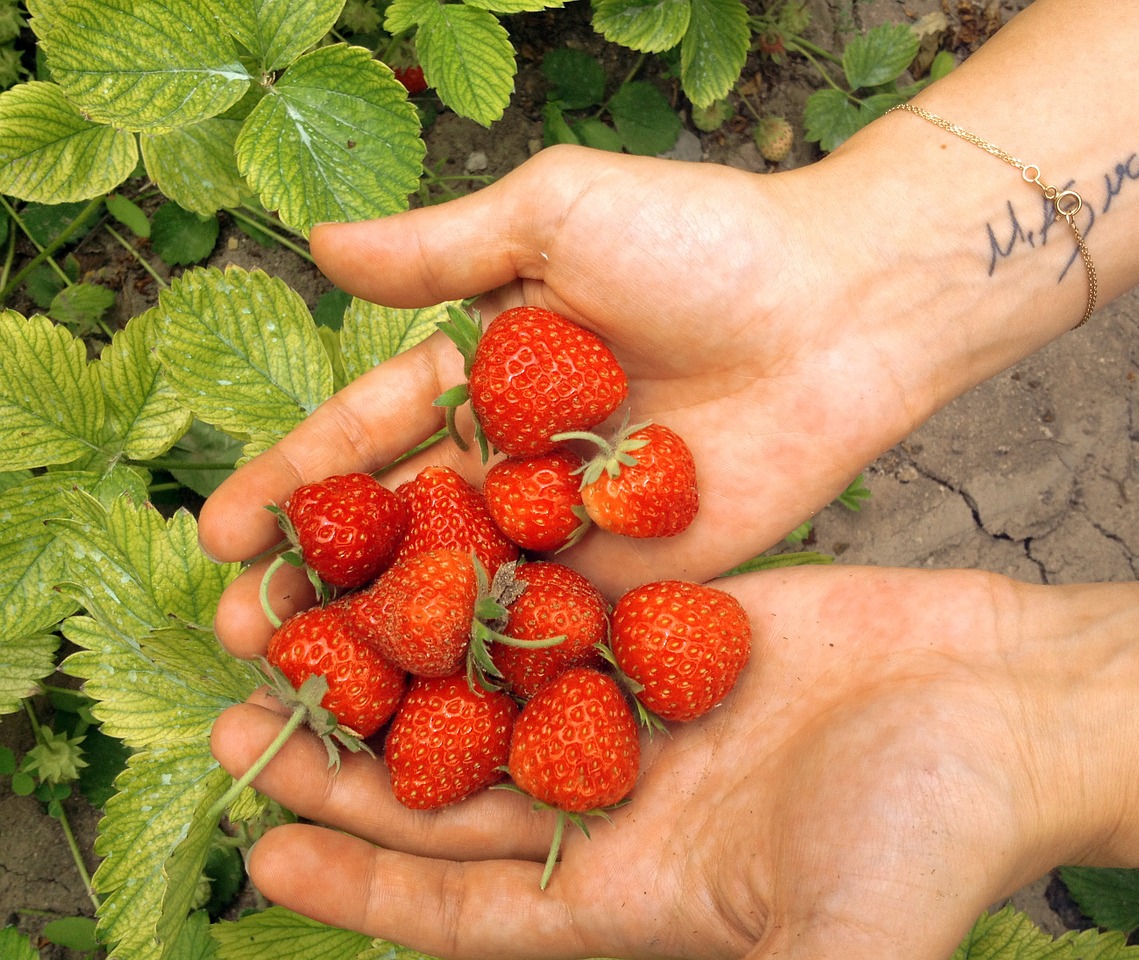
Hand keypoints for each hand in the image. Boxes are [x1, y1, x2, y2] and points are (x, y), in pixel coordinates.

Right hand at [198, 140, 1013, 655]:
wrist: (837, 310)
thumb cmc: (699, 242)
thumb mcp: (556, 214)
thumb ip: (442, 249)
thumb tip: (316, 248)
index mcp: (489, 372)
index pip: (371, 436)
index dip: (297, 482)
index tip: (222, 532)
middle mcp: (522, 457)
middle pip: (404, 529)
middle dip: (320, 578)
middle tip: (241, 630)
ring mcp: (576, 525)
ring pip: (466, 589)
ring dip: (386, 637)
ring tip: (302, 682)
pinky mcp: (639, 576)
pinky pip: (554, 625)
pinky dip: (491, 667)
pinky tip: (427, 712)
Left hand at [210, 565, 1138, 959]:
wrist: (1016, 704)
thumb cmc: (935, 834)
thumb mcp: (836, 952)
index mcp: (632, 890)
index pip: (460, 905)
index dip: (359, 889)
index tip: (261, 856)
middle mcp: (620, 797)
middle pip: (449, 785)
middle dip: (344, 757)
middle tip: (233, 717)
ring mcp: (644, 701)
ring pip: (486, 684)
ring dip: (395, 659)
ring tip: (293, 620)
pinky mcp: (675, 620)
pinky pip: (560, 602)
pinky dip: (490, 583)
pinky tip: (419, 545)